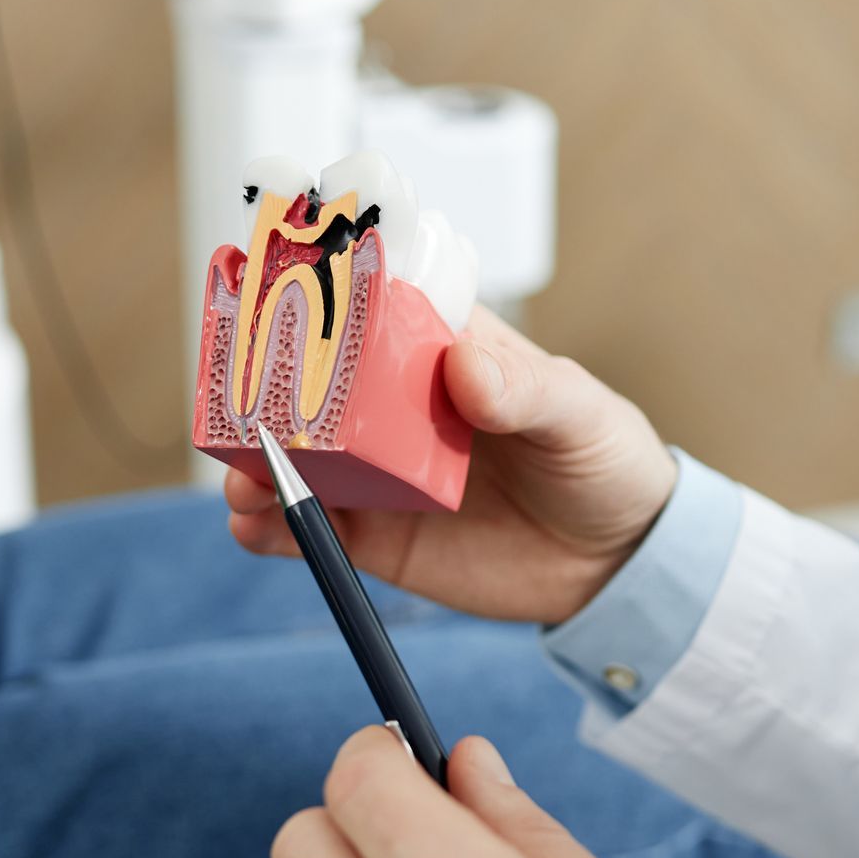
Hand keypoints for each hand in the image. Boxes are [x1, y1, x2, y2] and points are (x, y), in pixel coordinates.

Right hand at [227, 308, 678, 624]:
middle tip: (241, 410)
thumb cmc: (605, 461)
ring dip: (258, 465)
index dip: (314, 298)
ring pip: (300, 459)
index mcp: (441, 348)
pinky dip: (276, 530)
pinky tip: (255, 528)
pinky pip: (314, 531)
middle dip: (264, 393)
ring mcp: (382, 472)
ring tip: (244, 482)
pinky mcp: (379, 537)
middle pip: (311, 386)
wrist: (617, 562)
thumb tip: (466, 365)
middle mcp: (397, 406)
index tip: (268, 295)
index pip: (368, 306)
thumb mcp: (579, 413)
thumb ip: (524, 388)